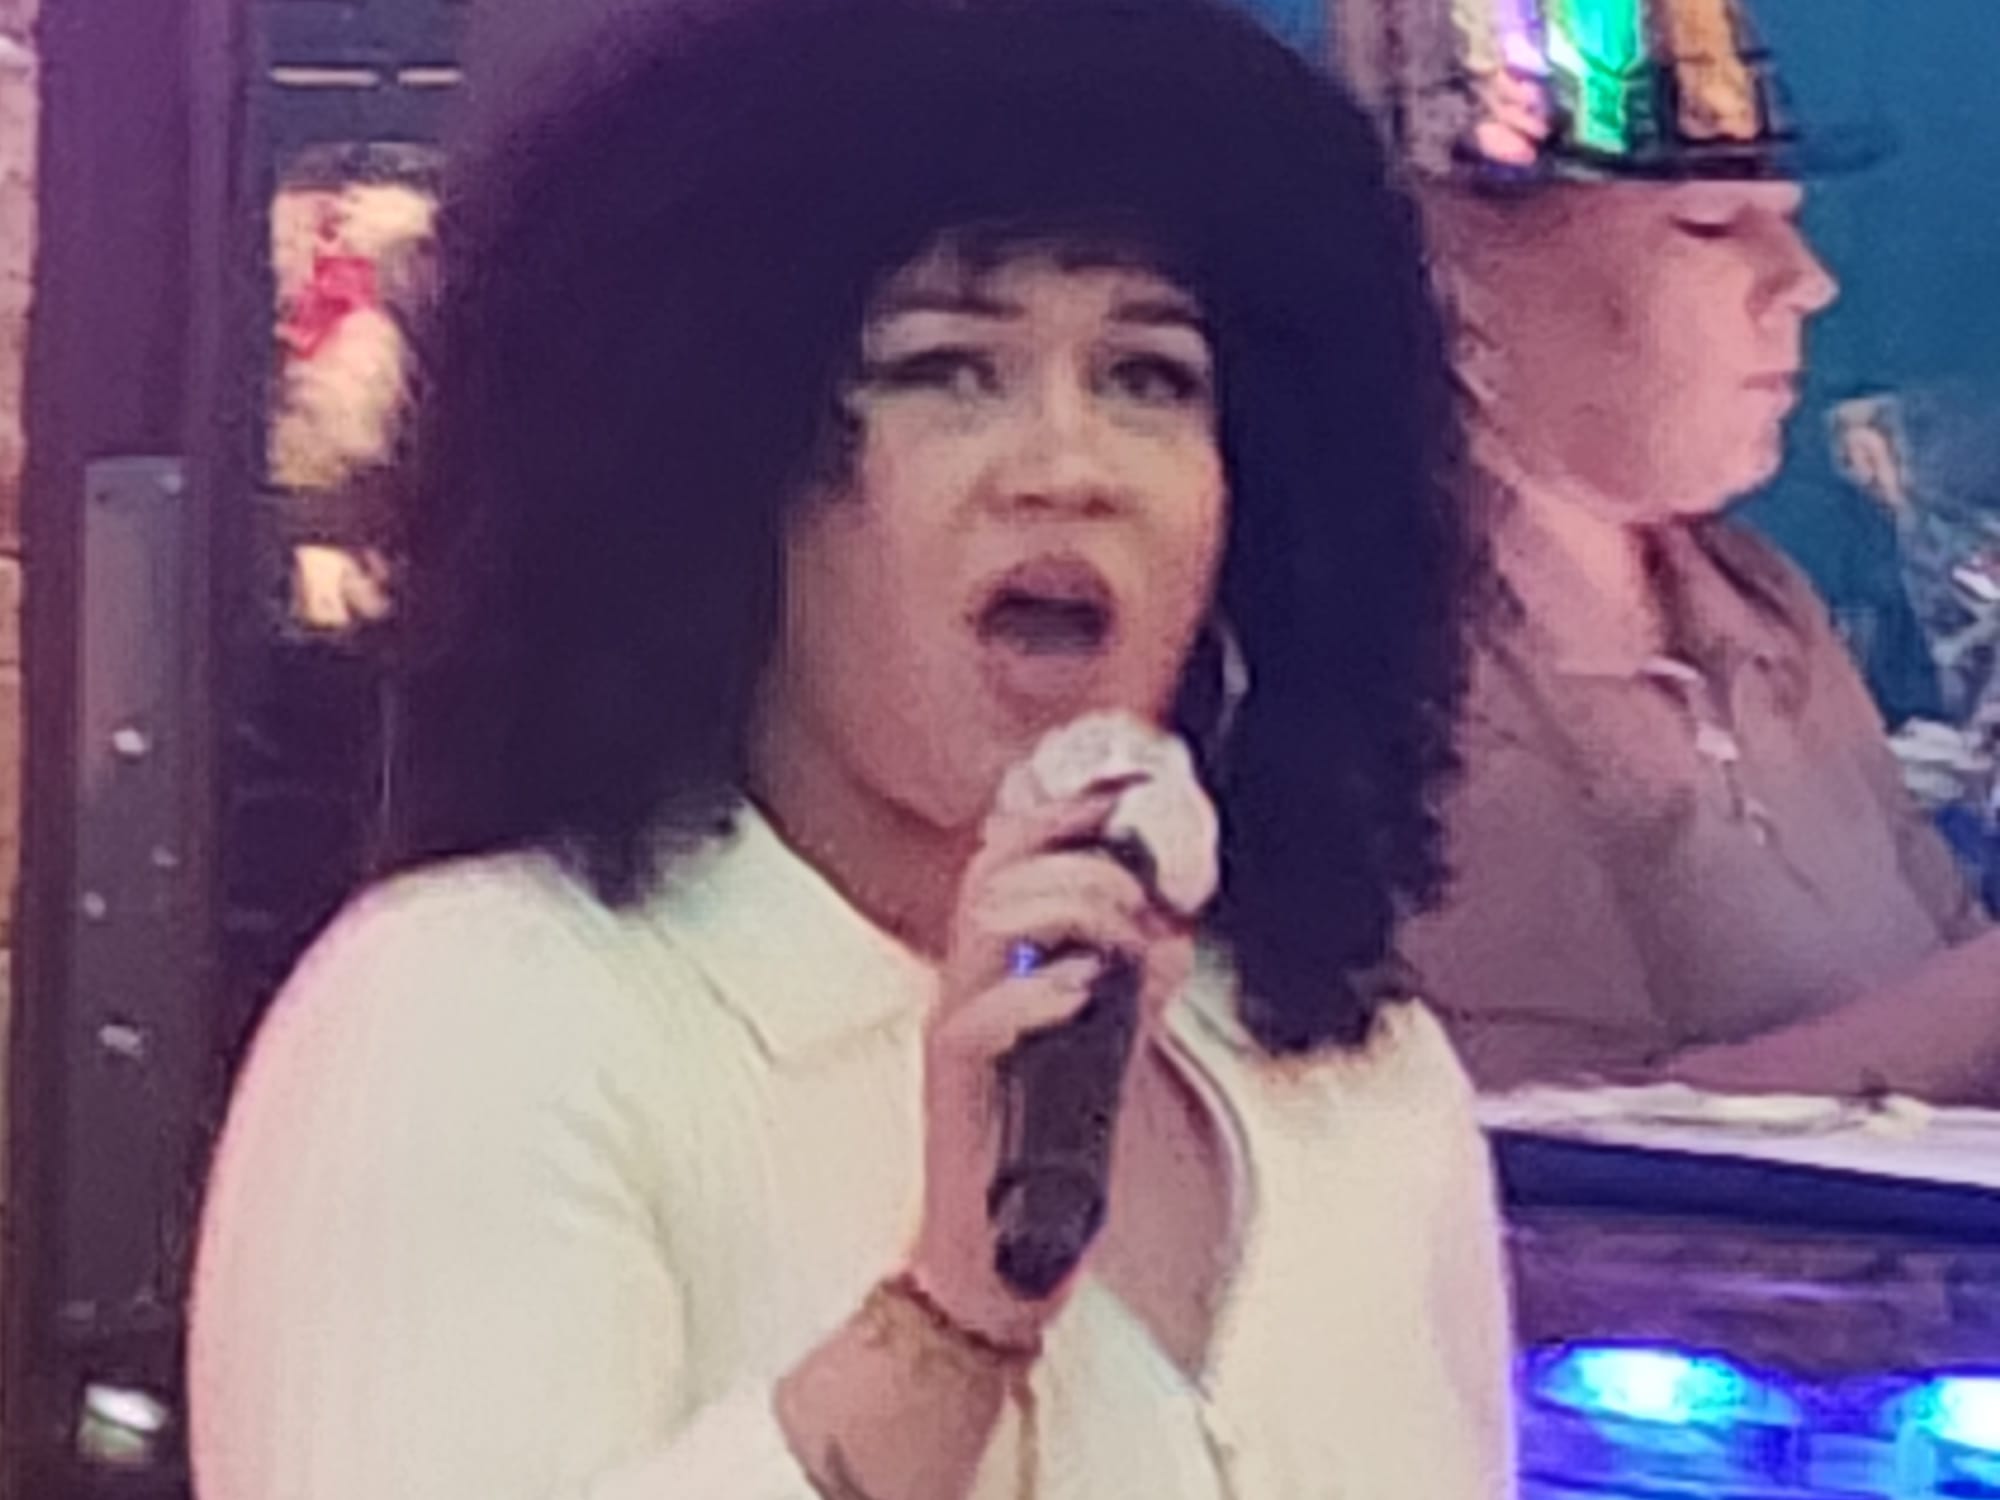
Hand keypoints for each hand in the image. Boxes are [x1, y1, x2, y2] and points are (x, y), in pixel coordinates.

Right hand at [906, 789, 1195, 1350]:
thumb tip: (1173, 933)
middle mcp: (968, 981)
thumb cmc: (1044, 1154)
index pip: (1010, 852)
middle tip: (1139, 895)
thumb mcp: (1107, 1051)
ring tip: (1124, 945)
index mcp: (999, 961)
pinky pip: (973, 1013)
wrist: (998, 1260)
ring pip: (983, 920)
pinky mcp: (949, 1082)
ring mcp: (954, 1025)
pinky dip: (1039, 991)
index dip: (1062, 807)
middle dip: (1077, 856)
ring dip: (1069, 911)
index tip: (1124, 782)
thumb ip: (1135, 987)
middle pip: (995, 867)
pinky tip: (1089, 992)